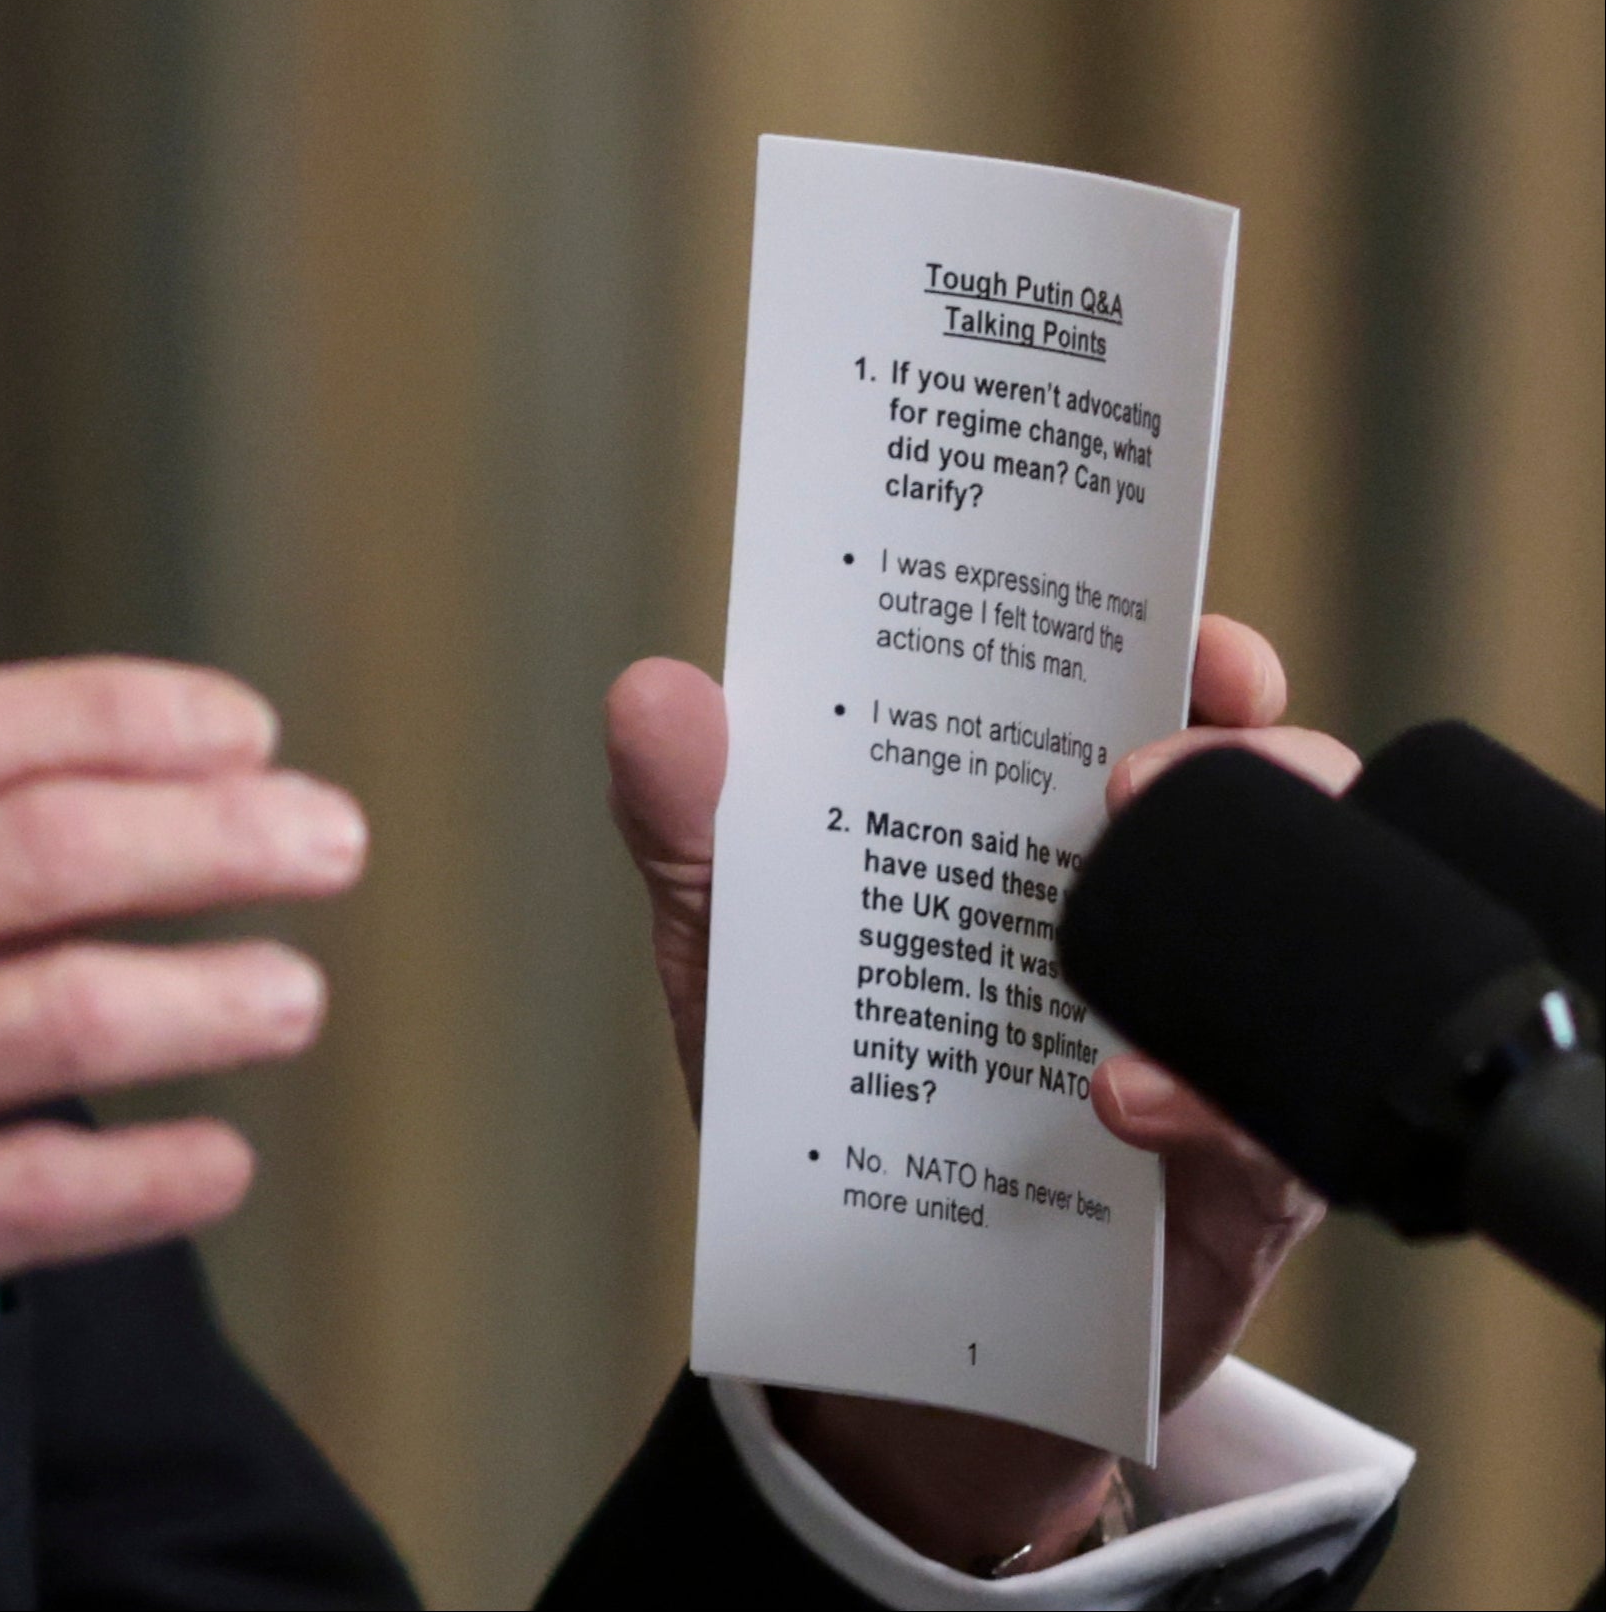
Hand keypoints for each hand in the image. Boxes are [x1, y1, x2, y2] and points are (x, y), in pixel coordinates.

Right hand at [0, 544, 362, 1575]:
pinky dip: (138, 1180)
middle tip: (324, 833)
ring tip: (295, 988)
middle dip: (212, 833)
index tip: (227, 722)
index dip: (116, 717)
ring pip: (54, 1019)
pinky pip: (22, 1201)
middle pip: (38, 856)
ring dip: (206, 998)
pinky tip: (215, 1160)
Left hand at [605, 614, 1345, 1572]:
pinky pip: (1278, 1115)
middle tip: (1140, 767)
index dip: (1186, 656)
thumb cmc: (820, 1113)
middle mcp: (1152, 922)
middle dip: (1243, 750)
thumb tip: (654, 692)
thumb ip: (693, 831)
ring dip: (1257, 893)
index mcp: (1046, 840)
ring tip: (1123, 889)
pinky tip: (1113, 1095)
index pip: (1151, 708)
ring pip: (1315, 932)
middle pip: (1269, 796)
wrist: (878, 1336)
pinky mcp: (1239, 1170)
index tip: (1176, 633)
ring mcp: (1211, 1039)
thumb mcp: (740, 961)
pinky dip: (1207, 1095)